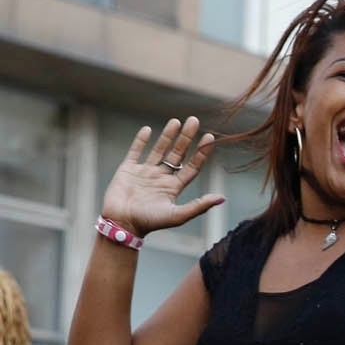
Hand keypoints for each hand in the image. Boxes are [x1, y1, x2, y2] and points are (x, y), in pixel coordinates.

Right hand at [100, 117, 223, 236]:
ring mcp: (145, 172)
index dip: (201, 153)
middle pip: (177, 154)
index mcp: (174, 187)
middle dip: (186, 137)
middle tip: (194, 120)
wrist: (121, 224)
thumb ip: (199, 206)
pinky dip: (140, 141)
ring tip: (176, 121)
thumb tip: (222, 198)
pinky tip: (148, 129)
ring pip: (159, 150)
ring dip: (167, 135)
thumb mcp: (178, 215)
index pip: (192, 166)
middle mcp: (161, 178)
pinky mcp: (127, 170)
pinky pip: (135, 152)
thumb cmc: (150, 222)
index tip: (210, 137)